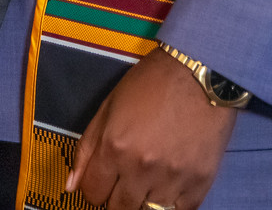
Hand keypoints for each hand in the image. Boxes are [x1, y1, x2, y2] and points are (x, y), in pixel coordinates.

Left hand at [66, 47, 235, 209]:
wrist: (200, 74)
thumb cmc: (151, 84)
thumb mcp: (108, 108)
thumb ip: (87, 149)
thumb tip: (71, 185)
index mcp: (114, 148)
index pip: (92, 194)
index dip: (94, 189)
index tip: (102, 180)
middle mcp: (140, 169)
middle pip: (118, 209)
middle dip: (116, 198)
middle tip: (124, 181)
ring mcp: (171, 179)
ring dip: (142, 201)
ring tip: (146, 183)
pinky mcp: (199, 184)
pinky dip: (170, 205)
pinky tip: (168, 188)